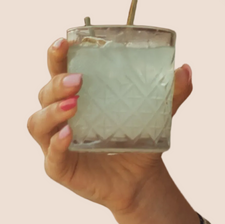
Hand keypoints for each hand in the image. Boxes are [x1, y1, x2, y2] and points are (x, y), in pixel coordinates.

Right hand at [27, 36, 194, 214]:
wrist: (142, 181)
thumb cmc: (140, 142)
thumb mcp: (158, 116)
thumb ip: (172, 94)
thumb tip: (186, 69)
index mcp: (75, 97)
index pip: (58, 71)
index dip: (56, 56)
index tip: (63, 42)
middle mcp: (59, 117)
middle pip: (44, 94)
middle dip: (57, 84)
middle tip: (79, 80)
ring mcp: (55, 143)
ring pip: (38, 123)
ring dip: (52, 111)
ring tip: (74, 105)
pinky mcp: (59, 168)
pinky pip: (51, 155)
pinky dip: (57, 144)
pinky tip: (69, 134)